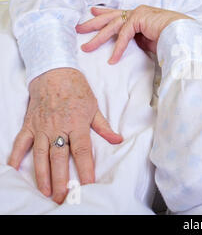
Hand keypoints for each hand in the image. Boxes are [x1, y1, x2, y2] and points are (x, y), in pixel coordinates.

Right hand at [8, 68, 122, 203]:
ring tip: (46, 192)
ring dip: (42, 175)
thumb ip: (104, 127)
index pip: (82, 151)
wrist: (55, 72)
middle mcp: (58, 128)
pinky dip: (16, 156)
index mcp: (76, 124)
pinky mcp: (29, 124)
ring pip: (40, 155)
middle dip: (62, 180)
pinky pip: (21, 142)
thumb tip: (118, 139)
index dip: (86, 169)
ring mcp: (41, 127)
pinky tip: (14, 170)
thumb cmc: (77, 90)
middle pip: (59, 158)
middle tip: (63, 197)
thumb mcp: (94, 107)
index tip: (88, 184)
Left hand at [76, 5, 192, 62]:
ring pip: (111, 26)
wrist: (184, 33)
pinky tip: (112, 60)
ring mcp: (137, 13)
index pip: (118, 14)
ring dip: (98, 38)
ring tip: (86, 48)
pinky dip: (118, 49)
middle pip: (109, 17)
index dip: (104, 13)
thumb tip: (129, 47)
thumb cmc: (172, 38)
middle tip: (79, 28)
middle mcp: (137, 11)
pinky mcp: (138, 18)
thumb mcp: (151, 39)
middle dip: (93, 23)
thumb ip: (138, 40)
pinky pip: (123, 35)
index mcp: (140, 15)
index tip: (93, 13)